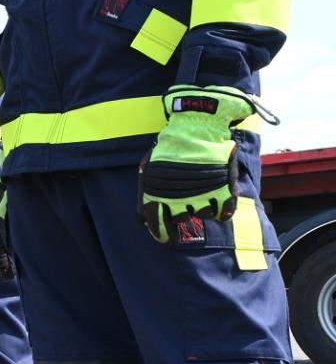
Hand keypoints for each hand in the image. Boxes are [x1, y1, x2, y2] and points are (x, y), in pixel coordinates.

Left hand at [139, 85, 256, 243]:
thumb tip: (140, 219)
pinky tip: (219, 206)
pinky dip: (222, 212)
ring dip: (199, 210)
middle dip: (179, 223)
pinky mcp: (224, 192)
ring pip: (201, 215)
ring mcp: (202, 196)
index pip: (155, 225)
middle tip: (183, 221)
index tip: (164, 237)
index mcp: (157, 195)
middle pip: (179, 223)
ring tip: (199, 195)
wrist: (197, 127)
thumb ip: (145, 192)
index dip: (159, 233)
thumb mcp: (148, 167)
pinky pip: (223, 213)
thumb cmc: (170, 147)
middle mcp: (179, 200)